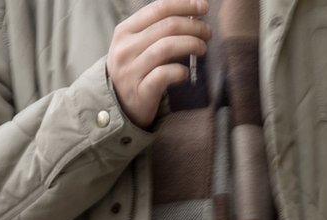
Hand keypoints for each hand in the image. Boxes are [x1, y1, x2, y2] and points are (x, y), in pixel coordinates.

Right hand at [108, 0, 209, 129]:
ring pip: (167, 47)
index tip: (203, 7)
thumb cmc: (137, 67)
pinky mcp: (139, 92)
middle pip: (168, 26)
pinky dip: (180, 71)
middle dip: (195, 26)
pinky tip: (185, 73)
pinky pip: (165, 74)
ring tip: (202, 48)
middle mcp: (124, 50)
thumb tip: (194, 11)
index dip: (185, 5)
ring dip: (192, 44)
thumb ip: (159, 26)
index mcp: (124, 32)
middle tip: (207, 33)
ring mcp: (129, 72)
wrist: (119, 104)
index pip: (159, 9)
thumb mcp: (139, 43)